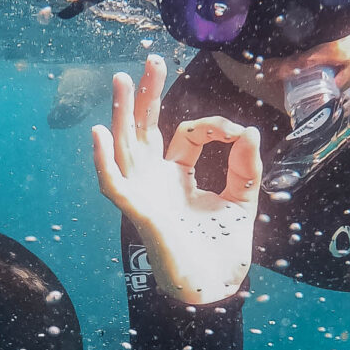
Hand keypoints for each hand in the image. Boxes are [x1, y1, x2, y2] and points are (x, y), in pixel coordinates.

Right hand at [92, 55, 261, 304]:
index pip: (183, 134)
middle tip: (151, 60)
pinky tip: (101, 134)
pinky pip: (114, 185)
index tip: (236, 132)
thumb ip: (245, 167)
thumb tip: (248, 131)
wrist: (214, 288)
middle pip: (144, 129)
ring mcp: (144, 195)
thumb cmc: (222, 249)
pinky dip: (104, 161)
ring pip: (125, 147)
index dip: (210, 126)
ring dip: (121, 113)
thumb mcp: (242, 200)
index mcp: (177, 176)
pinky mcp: (138, 213)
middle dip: (146, 95)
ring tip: (121, 79)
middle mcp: (155, 181)